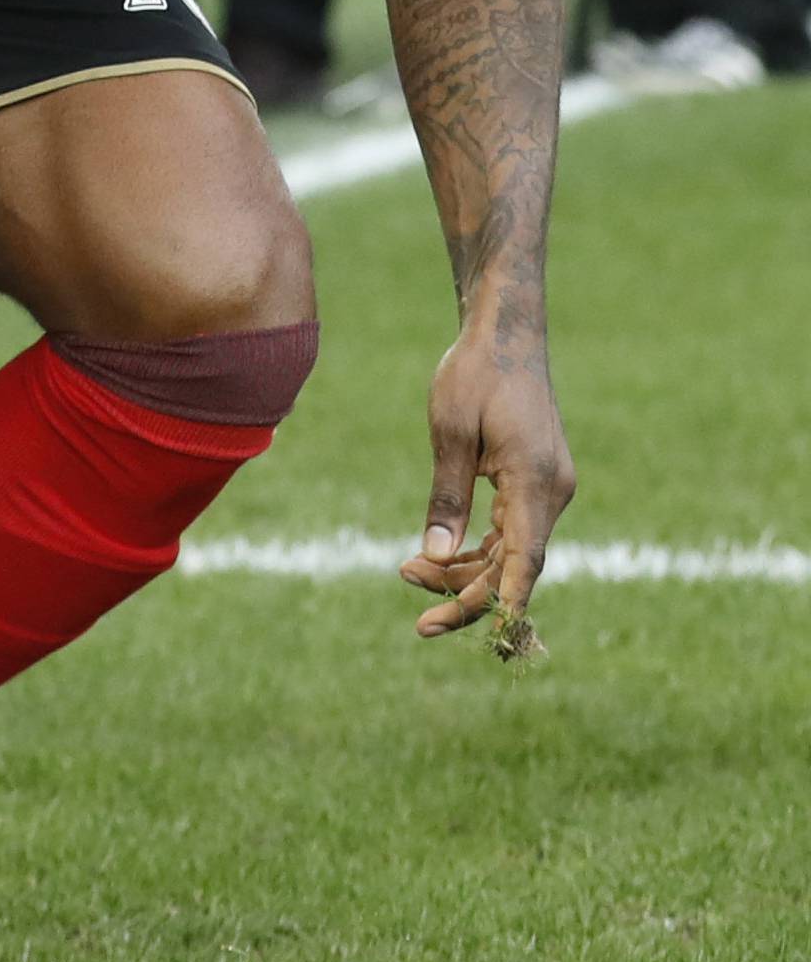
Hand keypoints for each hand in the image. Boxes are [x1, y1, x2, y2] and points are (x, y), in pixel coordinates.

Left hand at [398, 322, 574, 637]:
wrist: (505, 333)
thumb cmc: (475, 373)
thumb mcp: (450, 432)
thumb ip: (447, 497)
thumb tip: (435, 556)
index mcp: (535, 480)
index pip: (524, 563)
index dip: (498, 605)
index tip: (461, 629)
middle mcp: (553, 492)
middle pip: (515, 567)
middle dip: (464, 592)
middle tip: (413, 610)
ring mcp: (549, 489)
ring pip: (512, 554)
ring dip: (466, 572)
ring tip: (408, 571)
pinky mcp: (537, 484)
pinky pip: (512, 533)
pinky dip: (479, 549)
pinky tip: (439, 555)